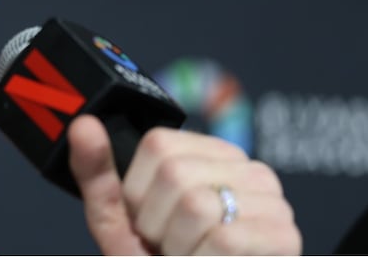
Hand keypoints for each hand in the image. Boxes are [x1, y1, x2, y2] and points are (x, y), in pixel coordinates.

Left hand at [67, 115, 301, 254]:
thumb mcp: (118, 221)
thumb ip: (97, 173)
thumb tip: (83, 123)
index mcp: (208, 153)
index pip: (158, 145)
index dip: (138, 192)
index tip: (149, 221)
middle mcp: (248, 167)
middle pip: (175, 173)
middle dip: (156, 223)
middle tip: (170, 247)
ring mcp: (273, 200)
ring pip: (197, 204)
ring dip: (177, 246)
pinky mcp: (284, 236)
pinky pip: (223, 238)